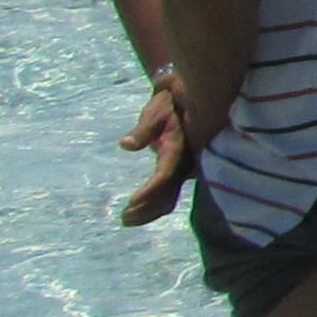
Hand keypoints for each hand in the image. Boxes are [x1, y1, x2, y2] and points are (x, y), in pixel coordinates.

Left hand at [116, 80, 194, 226]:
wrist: (193, 97)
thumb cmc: (170, 103)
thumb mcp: (156, 112)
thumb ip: (143, 131)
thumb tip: (125, 144)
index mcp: (177, 150)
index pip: (163, 177)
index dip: (148, 192)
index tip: (130, 203)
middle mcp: (184, 165)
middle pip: (166, 196)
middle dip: (145, 210)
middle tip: (123, 219)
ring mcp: (185, 170)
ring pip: (169, 199)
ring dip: (148, 212)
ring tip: (127, 218)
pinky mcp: (181, 171)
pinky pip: (170, 194)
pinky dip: (154, 205)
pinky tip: (141, 209)